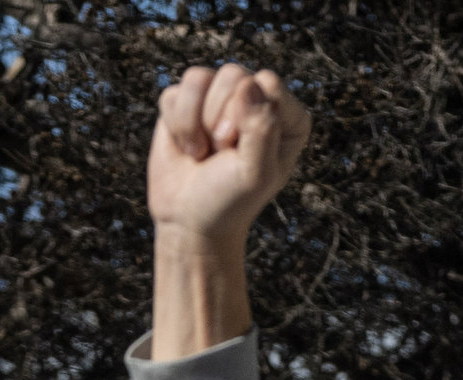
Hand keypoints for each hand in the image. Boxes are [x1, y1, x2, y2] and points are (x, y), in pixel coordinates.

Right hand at [151, 62, 310, 237]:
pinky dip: (176, 124)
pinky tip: (187, 147)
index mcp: (286, 116)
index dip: (248, 116)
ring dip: (195, 123)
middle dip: (220, 120)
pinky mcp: (187, 102)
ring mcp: (219, 98)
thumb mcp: (256, 174)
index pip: (268, 84)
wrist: (189, 220)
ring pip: (199, 78)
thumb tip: (247, 84)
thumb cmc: (230, 200)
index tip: (241, 150)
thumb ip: (262, 128)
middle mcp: (255, 99)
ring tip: (204, 151)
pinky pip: (175, 92)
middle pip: (233, 76)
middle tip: (221, 154)